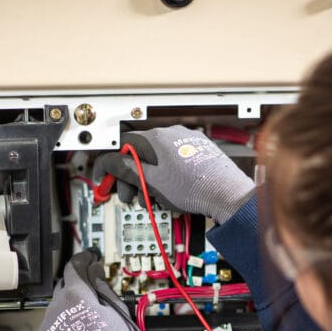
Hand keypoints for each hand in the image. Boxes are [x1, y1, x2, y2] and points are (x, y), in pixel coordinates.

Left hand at [36, 250, 135, 330]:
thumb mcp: (117, 312)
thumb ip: (104, 289)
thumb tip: (97, 273)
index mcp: (75, 294)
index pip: (75, 266)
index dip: (83, 259)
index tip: (89, 258)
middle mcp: (56, 306)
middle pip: (65, 286)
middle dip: (77, 286)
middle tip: (92, 292)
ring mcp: (47, 325)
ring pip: (58, 309)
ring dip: (70, 310)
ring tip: (87, 324)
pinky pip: (52, 329)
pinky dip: (63, 329)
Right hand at [95, 125, 254, 224]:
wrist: (227, 194)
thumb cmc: (195, 188)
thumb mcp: (152, 183)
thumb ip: (128, 169)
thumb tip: (112, 162)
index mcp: (158, 138)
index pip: (123, 145)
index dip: (110, 164)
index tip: (104, 177)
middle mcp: (173, 134)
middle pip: (141, 152)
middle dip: (131, 176)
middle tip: (129, 195)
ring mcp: (188, 140)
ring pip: (158, 156)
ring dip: (148, 176)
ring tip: (152, 196)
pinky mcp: (199, 150)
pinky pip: (174, 158)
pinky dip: (165, 172)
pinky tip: (168, 189)